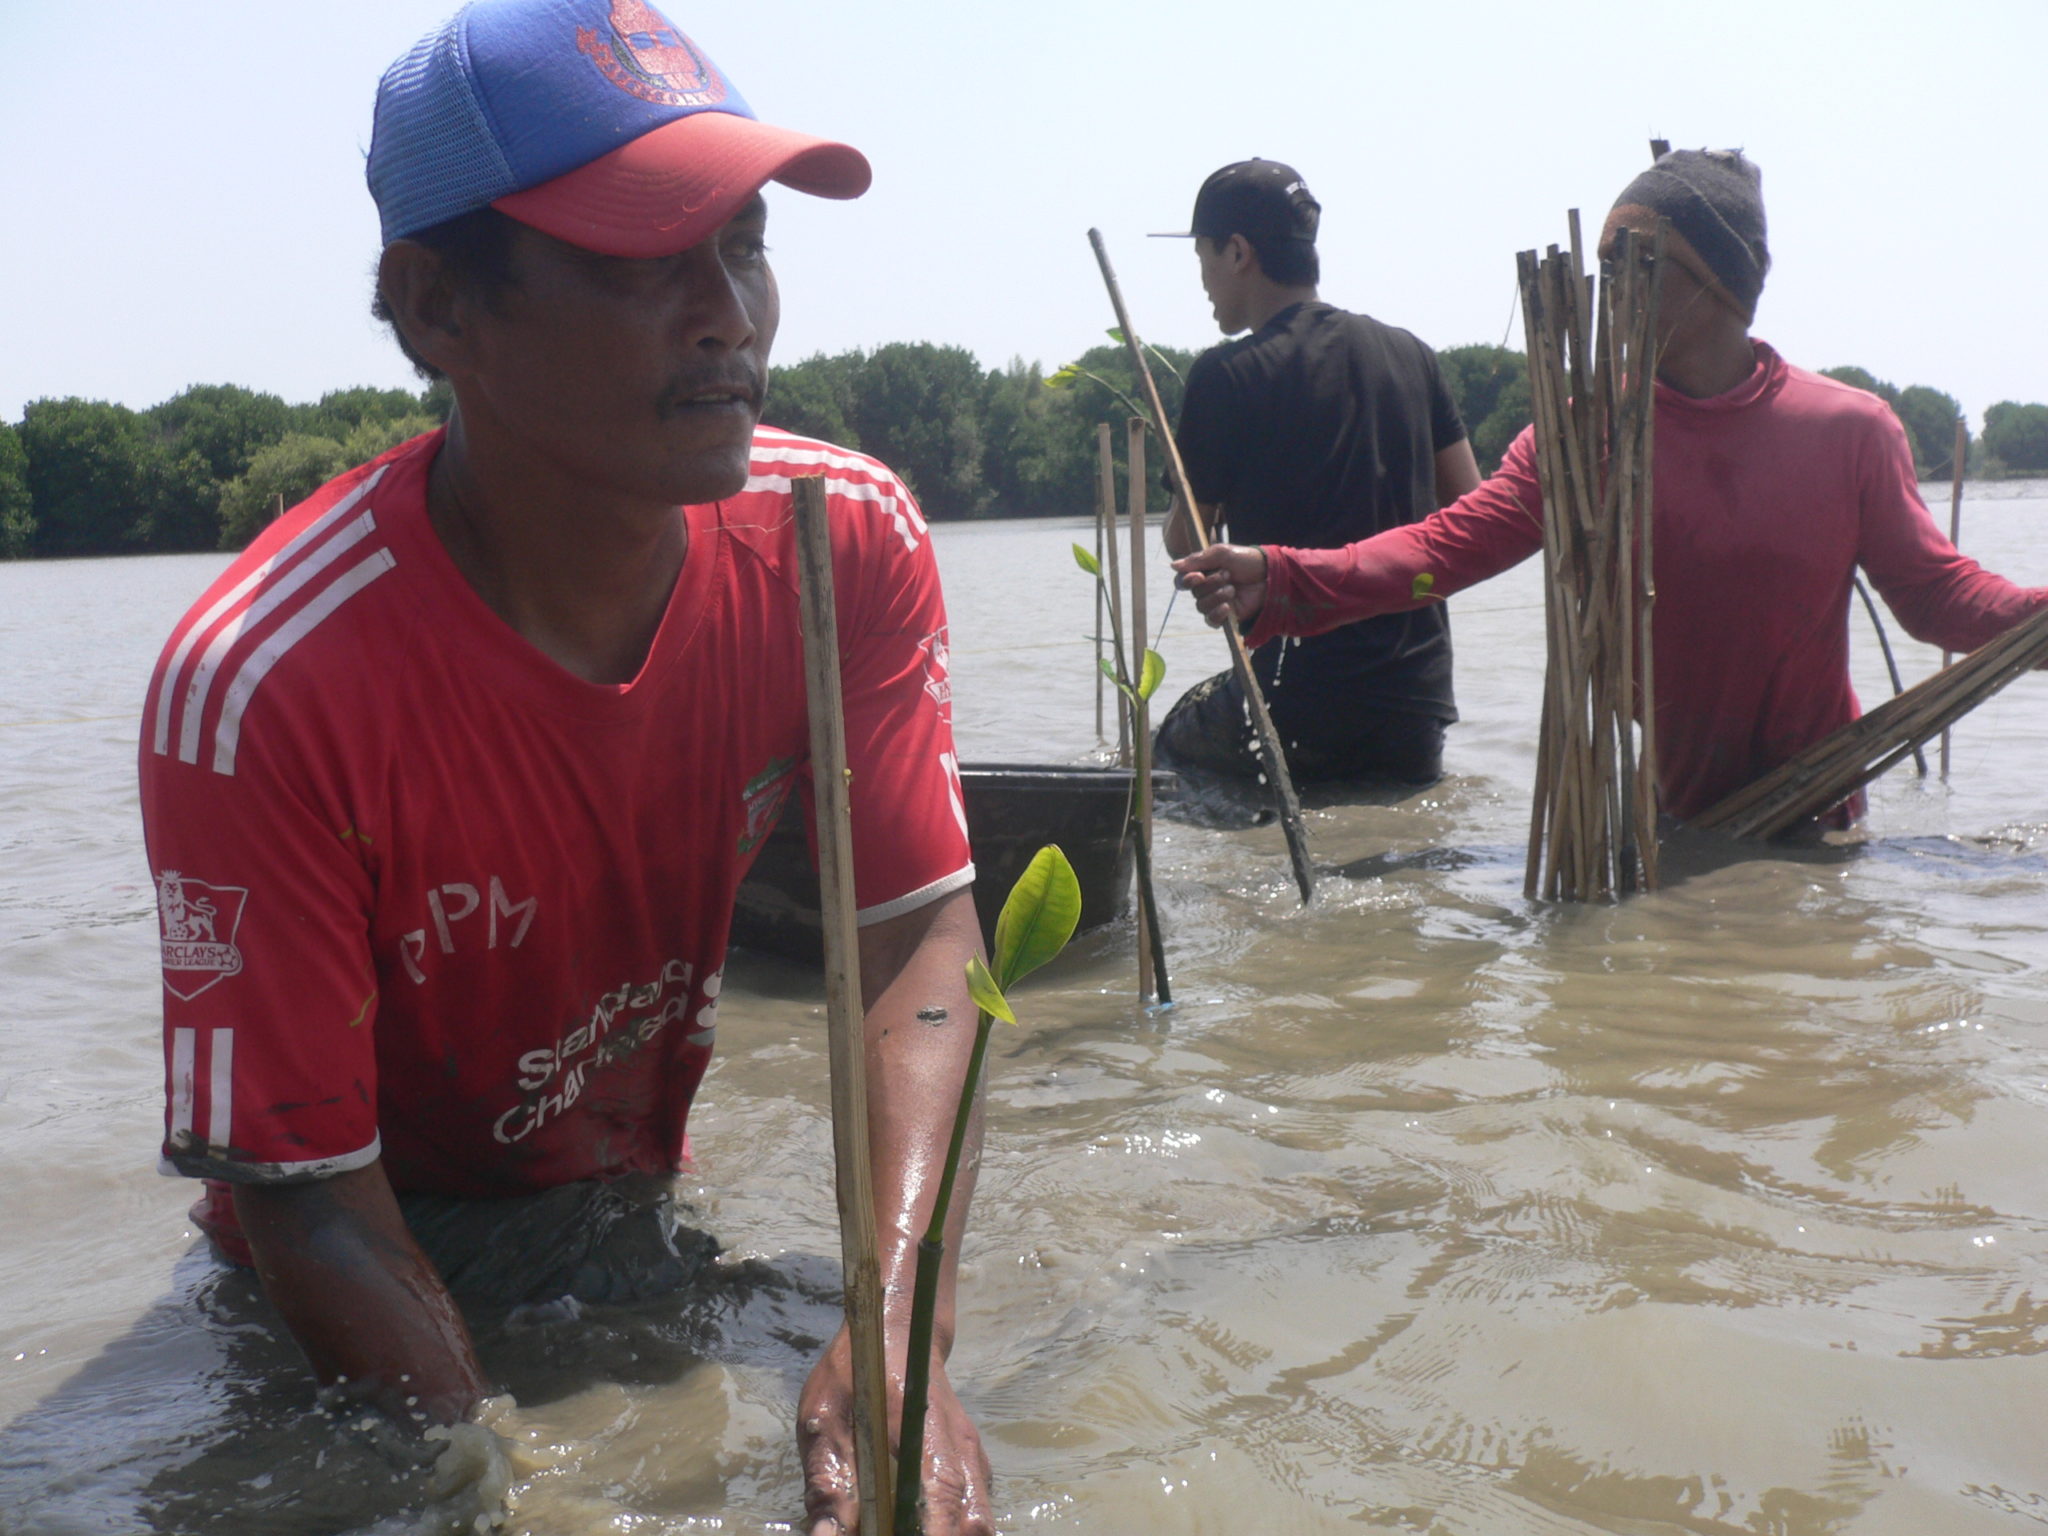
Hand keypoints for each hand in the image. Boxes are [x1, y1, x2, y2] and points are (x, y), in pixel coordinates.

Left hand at [799, 1325, 992, 1534]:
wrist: (901, 1326)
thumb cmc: (858, 1370)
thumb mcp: (825, 1418)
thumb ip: (827, 1481)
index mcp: (924, 1432)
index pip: (942, 1494)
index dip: (934, 1533)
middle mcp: (961, 1448)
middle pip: (974, 1519)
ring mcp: (972, 1456)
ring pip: (978, 1517)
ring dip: (950, 1535)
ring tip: (906, 1533)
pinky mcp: (970, 1463)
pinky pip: (973, 1508)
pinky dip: (953, 1528)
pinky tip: (921, 1527)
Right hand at [1172, 543, 1267, 627]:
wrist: (1269, 574)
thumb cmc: (1246, 560)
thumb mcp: (1222, 553)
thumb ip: (1198, 559)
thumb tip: (1173, 565)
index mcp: (1202, 572)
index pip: (1182, 581)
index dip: (1187, 581)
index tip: (1199, 576)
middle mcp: (1206, 588)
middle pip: (1194, 593)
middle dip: (1211, 584)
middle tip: (1228, 575)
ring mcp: (1215, 602)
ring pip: (1202, 606)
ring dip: (1217, 596)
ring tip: (1233, 589)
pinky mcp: (1226, 615)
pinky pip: (1211, 621)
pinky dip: (1217, 614)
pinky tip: (1228, 607)